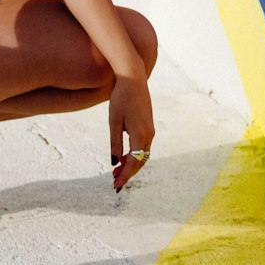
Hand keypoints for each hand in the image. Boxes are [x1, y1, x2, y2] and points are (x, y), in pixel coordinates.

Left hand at [109, 74, 154, 191]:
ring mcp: (150, 130)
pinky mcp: (148, 126)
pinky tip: (124, 157)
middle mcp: (149, 135)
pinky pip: (143, 146)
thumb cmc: (121, 98)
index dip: (124, 176)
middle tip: (114, 181)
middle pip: (140, 161)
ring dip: (131, 164)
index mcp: (140, 135)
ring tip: (117, 171)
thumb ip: (115, 143)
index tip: (116, 186)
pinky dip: (134, 155)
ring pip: (142, 155)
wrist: (133, 78)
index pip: (133, 162)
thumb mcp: (114, 121)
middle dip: (128, 173)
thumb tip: (115, 163)